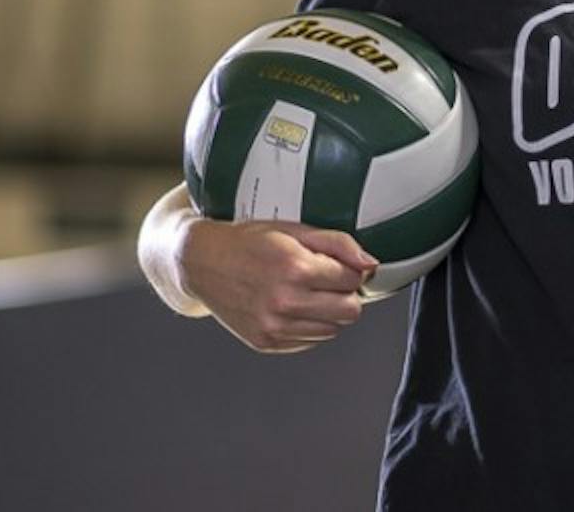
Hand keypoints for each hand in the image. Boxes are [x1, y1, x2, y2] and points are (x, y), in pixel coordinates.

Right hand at [179, 218, 376, 352]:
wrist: (202, 263)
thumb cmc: (249, 241)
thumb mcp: (295, 229)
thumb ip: (339, 244)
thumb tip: (370, 265)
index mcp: (295, 269)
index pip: (353, 280)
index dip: (348, 270)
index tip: (334, 264)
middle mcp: (284, 302)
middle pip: (350, 311)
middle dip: (344, 294)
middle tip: (325, 280)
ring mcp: (274, 327)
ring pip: (332, 330)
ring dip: (327, 312)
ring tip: (305, 292)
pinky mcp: (266, 343)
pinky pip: (310, 341)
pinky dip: (308, 326)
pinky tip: (290, 305)